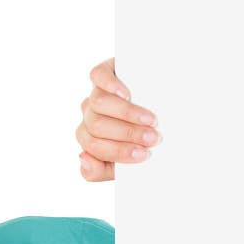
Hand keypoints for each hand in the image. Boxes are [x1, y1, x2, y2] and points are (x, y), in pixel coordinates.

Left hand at [77, 57, 160, 181]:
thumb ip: (97, 171)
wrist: (162, 104)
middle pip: (97, 127)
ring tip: (151, 120)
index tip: (144, 155)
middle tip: (153, 138)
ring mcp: (94, 94)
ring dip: (127, 114)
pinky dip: (111, 85)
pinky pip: (97, 76)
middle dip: (128, 135)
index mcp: (90, 139)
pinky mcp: (102, 72)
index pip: (94, 149)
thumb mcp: (122, 162)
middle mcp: (89, 117)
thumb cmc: (140, 140)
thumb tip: (82, 157)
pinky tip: (127, 94)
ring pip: (99, 104)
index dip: (119, 152)